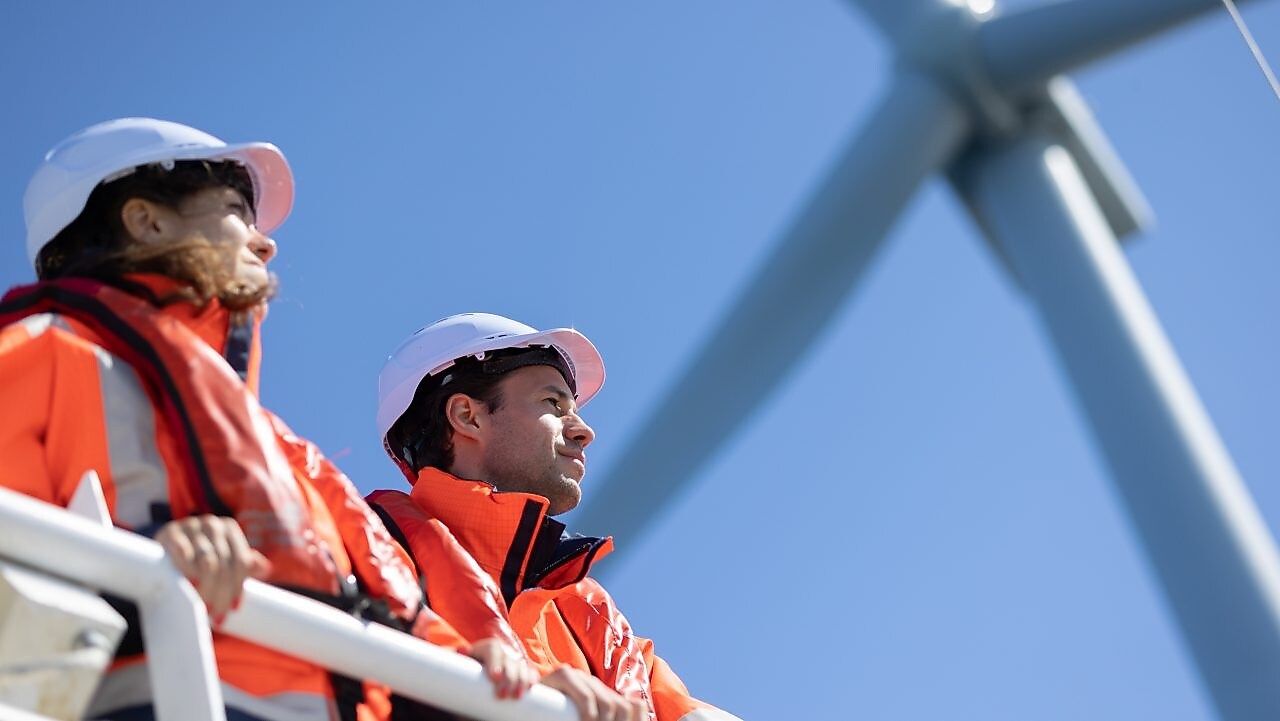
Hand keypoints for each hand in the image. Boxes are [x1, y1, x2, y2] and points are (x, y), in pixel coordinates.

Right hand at [154, 515, 271, 621]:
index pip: (241, 561)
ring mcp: (192, 526)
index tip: (234, 609)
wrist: (162, 548)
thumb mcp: (222, 558)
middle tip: (216, 615)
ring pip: (207, 561)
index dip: (238, 587)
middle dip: (222, 593)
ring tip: (203, 607)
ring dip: (207, 587)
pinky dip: (188, 570)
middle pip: (225, 564)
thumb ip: (243, 564)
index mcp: (230, 529)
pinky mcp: (170, 532)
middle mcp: (213, 524)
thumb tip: (265, 569)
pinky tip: (189, 586)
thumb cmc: (198, 557)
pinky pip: (183, 552)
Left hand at [464, 638, 537, 699]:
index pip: (493, 649)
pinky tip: (531, 687)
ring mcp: (513, 660)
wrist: (473, 675)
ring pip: (521, 666)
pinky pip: (530, 671)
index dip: (496, 661)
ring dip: (522, 680)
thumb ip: (457, 658)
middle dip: (509, 678)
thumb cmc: (464, 671)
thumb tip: (461, 650)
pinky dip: (531, 678)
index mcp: (486, 647)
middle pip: (509, 660)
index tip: (495, 678)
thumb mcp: (459, 665)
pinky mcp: (521, 670)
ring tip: (517, 697)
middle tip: (503, 695)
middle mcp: (502, 652)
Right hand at [538, 666, 648, 720]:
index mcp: (604, 696)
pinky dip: (590, 713)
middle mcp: (595, 684)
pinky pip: (585, 694)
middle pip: (622, 706)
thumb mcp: (580, 720)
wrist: (523, 708)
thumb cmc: (552, 718)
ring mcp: (580, 677)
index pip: (633, 707)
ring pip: (606, 701)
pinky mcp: (564, 674)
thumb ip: (598, 720)